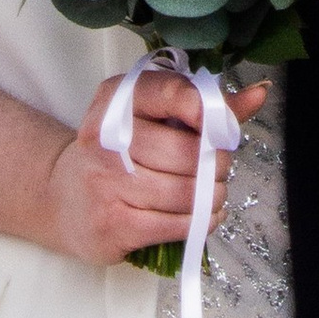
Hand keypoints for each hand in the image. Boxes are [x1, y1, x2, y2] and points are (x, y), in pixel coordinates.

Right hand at [41, 65, 268, 270]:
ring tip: (212, 193)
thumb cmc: (118, 154)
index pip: (171, 93)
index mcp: (115, 100)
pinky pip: (176, 224)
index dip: (208, 110)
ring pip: (186, 192)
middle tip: (218, 168)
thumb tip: (258, 93)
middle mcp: (105, 138)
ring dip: (213, 196)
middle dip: (217, 163)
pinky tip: (202, 215)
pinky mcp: (112, 224)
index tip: (222, 126)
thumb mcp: (149, 118)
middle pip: (188, 152)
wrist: (61, 198)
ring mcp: (105, 183)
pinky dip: (201, 221)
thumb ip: (204, 106)